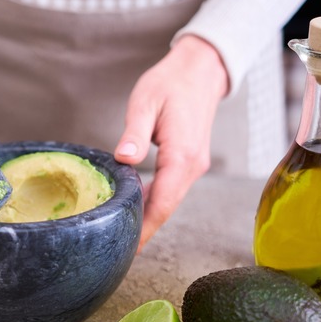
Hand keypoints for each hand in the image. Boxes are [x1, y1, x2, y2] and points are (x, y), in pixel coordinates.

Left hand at [114, 34, 228, 252]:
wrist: (201, 71)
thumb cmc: (171, 82)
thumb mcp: (146, 101)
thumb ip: (134, 131)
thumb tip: (123, 158)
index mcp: (181, 154)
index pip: (163, 202)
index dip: (145, 227)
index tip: (130, 248)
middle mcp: (192, 166)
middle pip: (167, 208)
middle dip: (145, 231)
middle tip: (119, 250)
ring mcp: (194, 166)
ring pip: (170, 201)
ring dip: (149, 219)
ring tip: (124, 236)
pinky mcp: (190, 163)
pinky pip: (172, 189)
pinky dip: (155, 203)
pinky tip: (136, 209)